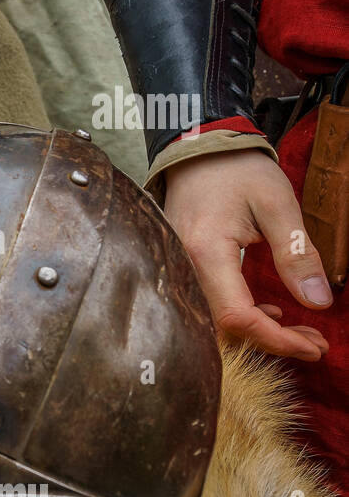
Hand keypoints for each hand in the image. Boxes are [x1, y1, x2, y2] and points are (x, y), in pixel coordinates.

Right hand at [162, 149, 331, 361]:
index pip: (237, 316)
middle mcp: (184, 267)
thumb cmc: (237, 171)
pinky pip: (209, 306)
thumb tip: (317, 302)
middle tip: (315, 343)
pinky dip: (243, 317)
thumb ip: (297, 253)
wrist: (198, 150)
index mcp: (206, 252)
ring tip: (301, 331)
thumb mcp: (277, 205)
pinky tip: (270, 311)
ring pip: (216, 322)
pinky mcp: (183, 268)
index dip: (276, 339)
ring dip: (260, 332)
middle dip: (272, 342)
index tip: (313, 346)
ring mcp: (179, 269)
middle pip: (224, 327)